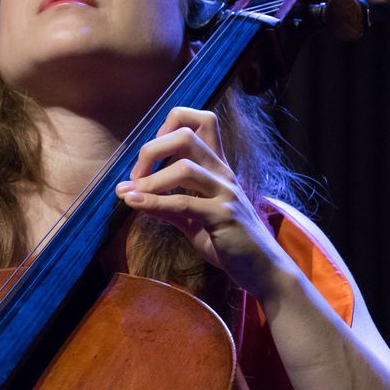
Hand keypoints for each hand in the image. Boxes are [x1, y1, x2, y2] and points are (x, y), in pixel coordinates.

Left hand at [115, 107, 288, 300]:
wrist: (261, 269)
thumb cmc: (228, 241)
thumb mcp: (192, 220)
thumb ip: (166, 207)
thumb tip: (133, 196)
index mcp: (216, 167)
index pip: (202, 120)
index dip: (171, 124)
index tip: (151, 153)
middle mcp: (222, 173)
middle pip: (187, 136)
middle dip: (152, 149)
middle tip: (134, 175)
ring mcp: (225, 192)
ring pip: (183, 168)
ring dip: (149, 180)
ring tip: (128, 194)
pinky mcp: (224, 216)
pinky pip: (183, 203)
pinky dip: (154, 202)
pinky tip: (135, 204)